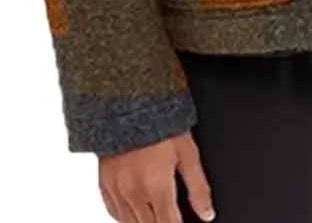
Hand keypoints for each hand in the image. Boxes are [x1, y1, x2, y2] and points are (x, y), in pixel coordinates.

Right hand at [98, 130, 214, 221]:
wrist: (127, 100)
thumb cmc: (160, 120)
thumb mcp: (187, 151)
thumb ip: (198, 186)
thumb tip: (207, 213)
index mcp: (156, 187)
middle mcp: (134, 193)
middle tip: (170, 216)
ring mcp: (116, 190)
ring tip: (156, 216)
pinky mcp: (103, 182)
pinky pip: (113, 212)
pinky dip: (126, 217)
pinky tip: (135, 212)